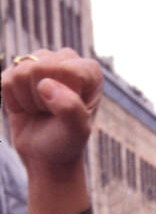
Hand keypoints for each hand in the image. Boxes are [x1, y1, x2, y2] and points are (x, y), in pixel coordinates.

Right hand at [1, 49, 101, 172]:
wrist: (47, 154)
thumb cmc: (67, 142)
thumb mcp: (77, 131)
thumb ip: (71, 109)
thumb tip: (45, 85)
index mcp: (89, 71)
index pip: (65, 70)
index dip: (60, 96)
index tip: (66, 112)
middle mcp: (66, 58)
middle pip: (37, 68)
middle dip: (40, 98)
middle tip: (51, 112)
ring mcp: (41, 60)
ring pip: (20, 73)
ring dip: (27, 100)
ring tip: (41, 110)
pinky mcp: (18, 69)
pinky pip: (5, 81)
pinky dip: (13, 100)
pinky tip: (27, 106)